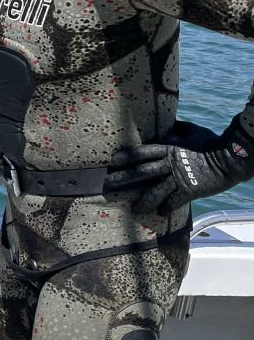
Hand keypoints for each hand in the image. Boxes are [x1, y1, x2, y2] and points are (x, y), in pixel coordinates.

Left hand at [105, 119, 253, 213]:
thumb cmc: (211, 142)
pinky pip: (173, 202)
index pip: (142, 152)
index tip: (113, 161)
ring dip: (143, 201)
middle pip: (142, 172)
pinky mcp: (190, 191)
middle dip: (124, 179)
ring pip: (155, 191)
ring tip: (134, 209)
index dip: (127, 156)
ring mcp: (179, 179)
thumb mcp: (192, 131)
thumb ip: (176, 130)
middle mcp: (170, 164)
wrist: (231, 158)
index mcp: (169, 148)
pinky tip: (160, 213)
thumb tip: (165, 126)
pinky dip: (166, 208)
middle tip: (108, 184)